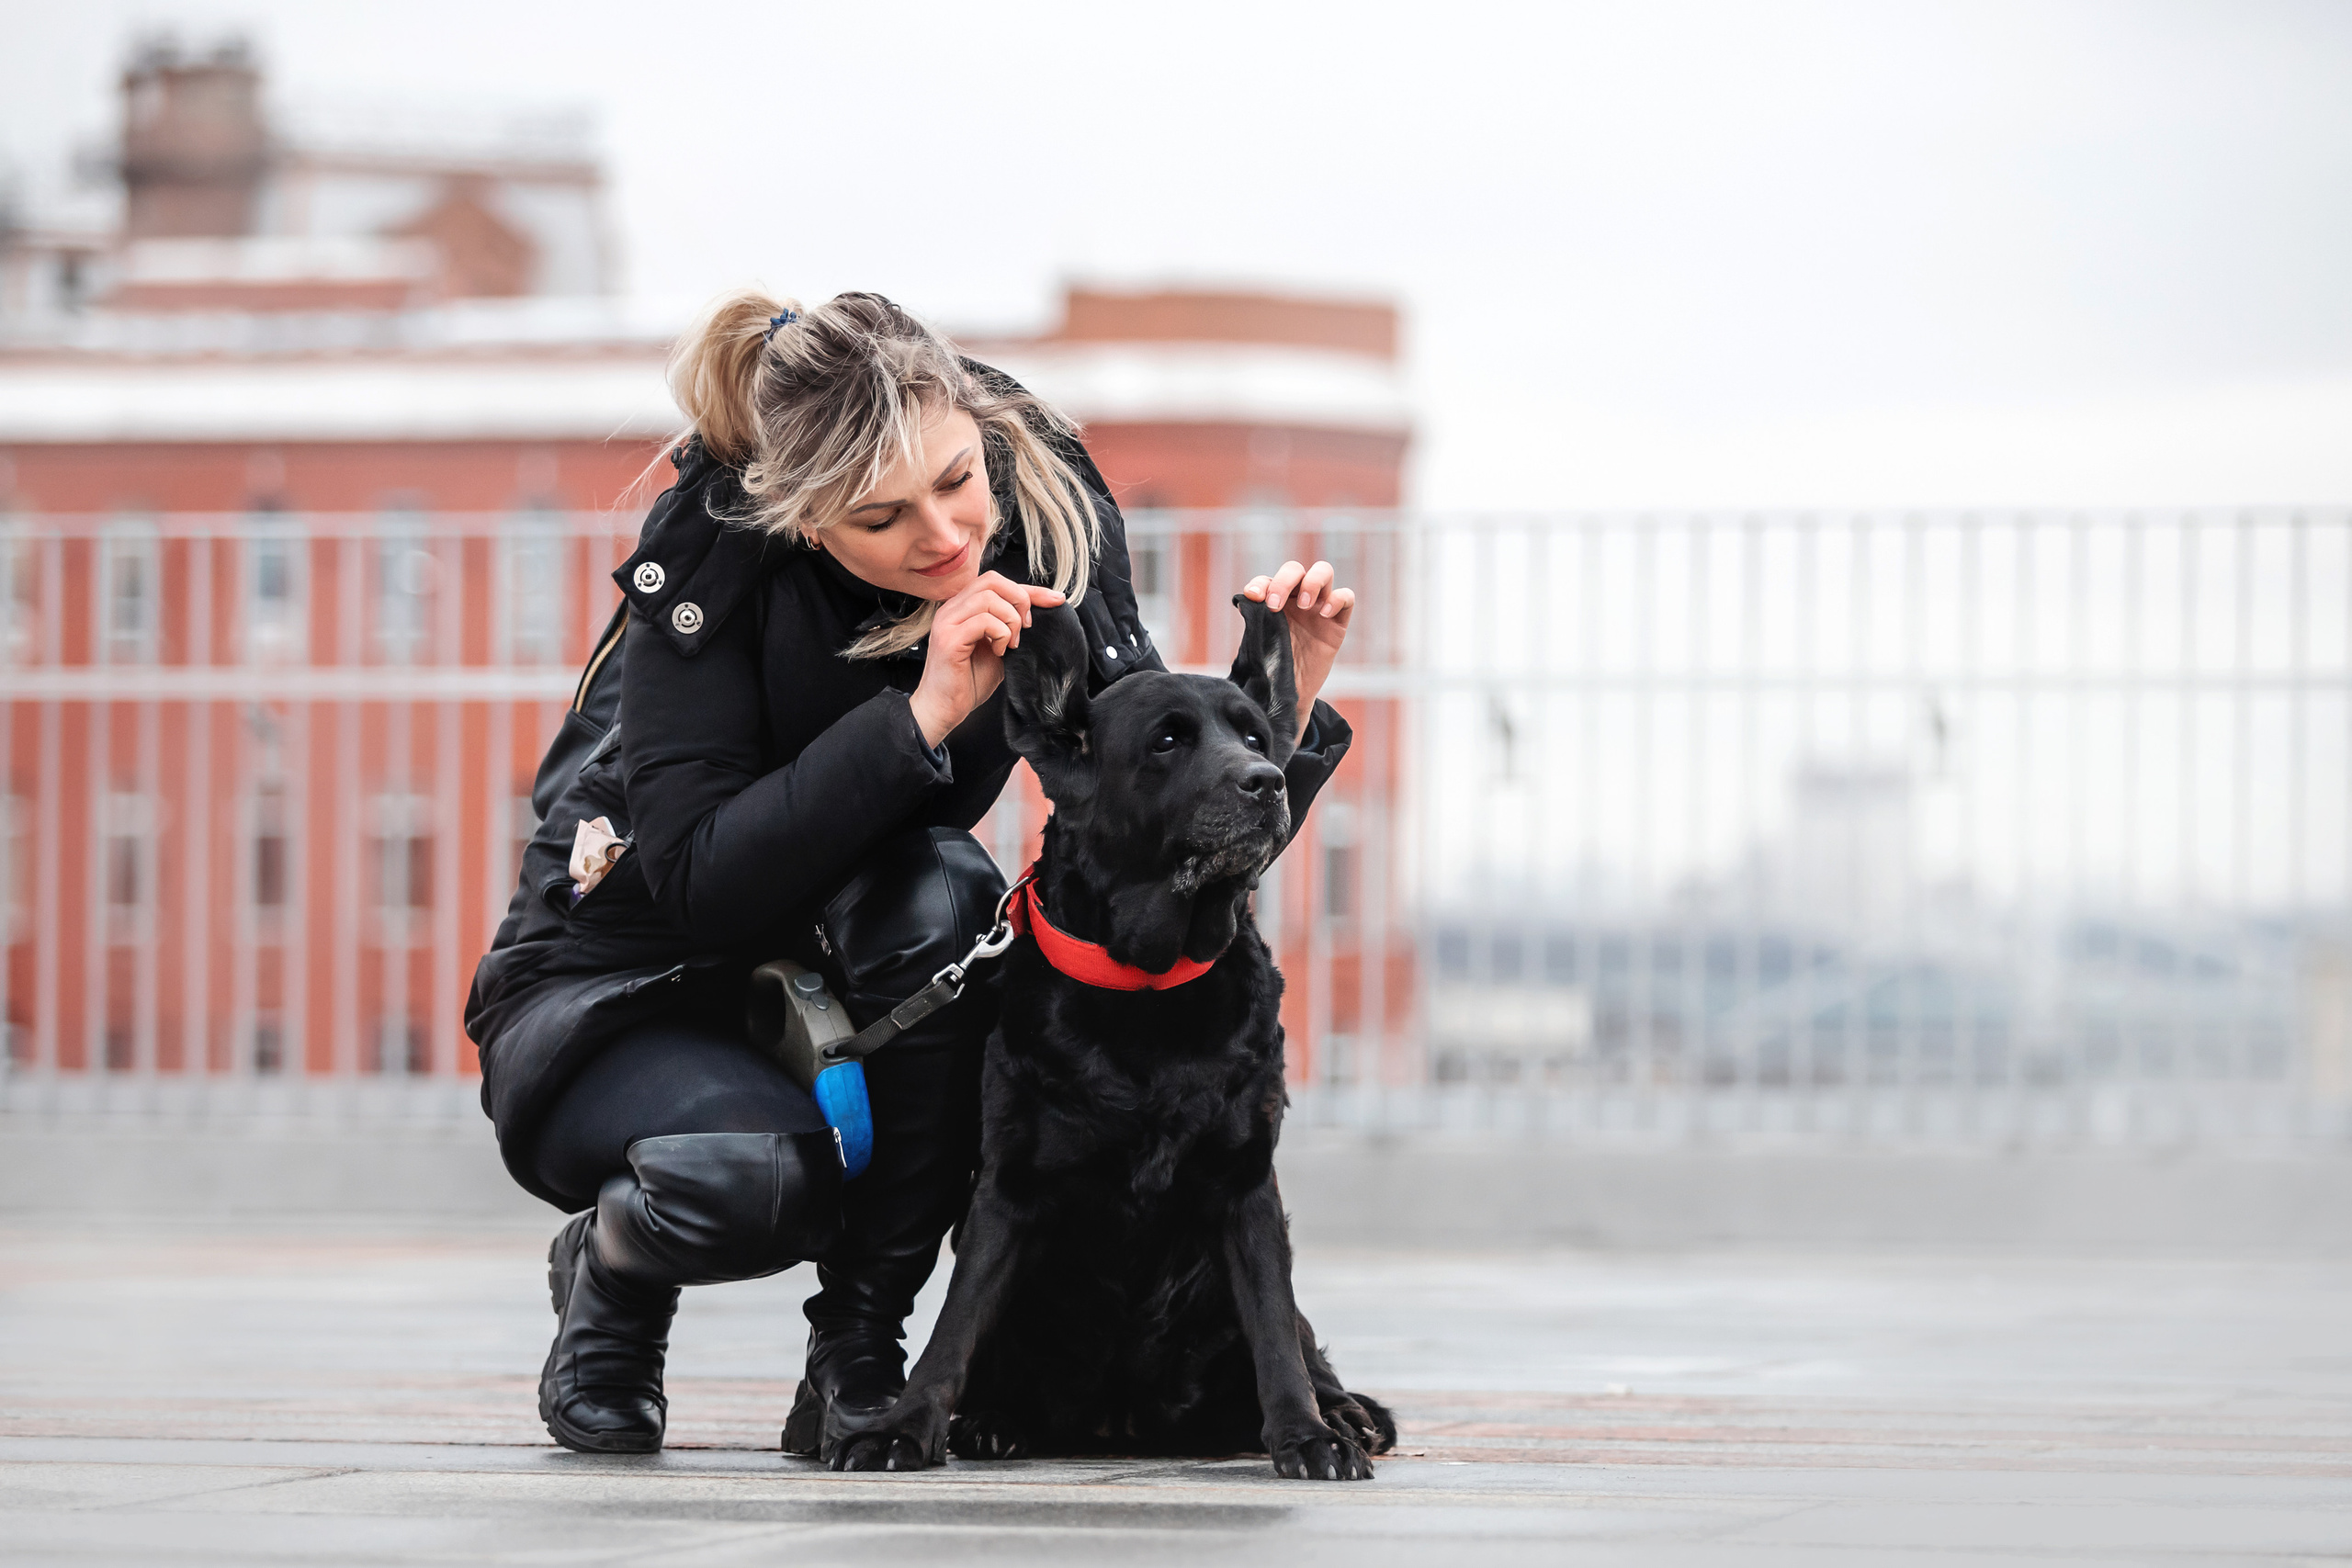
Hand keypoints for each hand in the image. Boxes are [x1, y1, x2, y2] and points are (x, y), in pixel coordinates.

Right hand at [909, 573, 1064, 747]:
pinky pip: (983, 620)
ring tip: (1010, 644)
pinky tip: (999, 651)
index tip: (1056, 600)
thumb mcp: (999, 648)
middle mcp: (951, 609)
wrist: (945, 709)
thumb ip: (1010, 629)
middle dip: (1020, 599)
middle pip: (992, 581)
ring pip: (988, 597)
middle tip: (1025, 628)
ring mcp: (947, 622)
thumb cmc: (969, 682)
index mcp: (962, 608)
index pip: (998, 583)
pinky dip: (1000, 633)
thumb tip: (1038, 614)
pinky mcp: (948, 639)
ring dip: (1010, 620)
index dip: (1030, 589)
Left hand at [1240, 560, 1354, 741]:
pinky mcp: (1337, 622)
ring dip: (1312, 582)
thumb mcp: (1259, 646)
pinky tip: (1324, 615)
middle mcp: (1296, 599)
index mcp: (1274, 602)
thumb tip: (1242, 600)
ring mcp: (1318, 608)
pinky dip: (1337, 599)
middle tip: (1274, 606)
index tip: (1253, 597)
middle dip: (1283, 582)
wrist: (1291, 694)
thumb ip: (1253, 623)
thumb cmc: (1273, 667)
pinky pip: (1346, 597)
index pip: (1267, 580)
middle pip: (1294, 570)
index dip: (1260, 583)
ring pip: (1323, 571)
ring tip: (1305, 605)